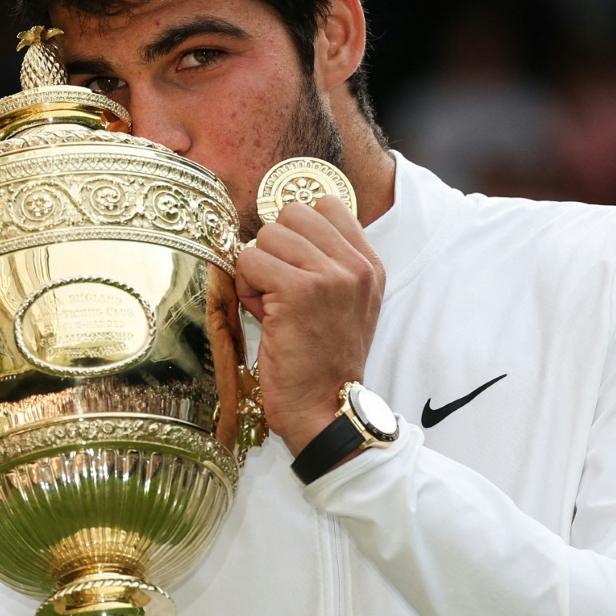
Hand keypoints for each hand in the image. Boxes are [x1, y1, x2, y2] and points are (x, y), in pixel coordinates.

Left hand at [234, 194, 383, 453]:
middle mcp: (355, 266)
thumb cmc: (324, 362)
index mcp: (369, 265)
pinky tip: (262, 314)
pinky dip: (246, 286)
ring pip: (267, 235)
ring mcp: (330, 275)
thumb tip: (279, 229)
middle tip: (279, 288)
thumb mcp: (345, 306)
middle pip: (293, 213)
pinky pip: (249, 259)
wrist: (327, 409)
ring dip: (257, 269)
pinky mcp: (298, 290)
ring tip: (271, 304)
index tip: (295, 267)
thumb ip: (327, 263)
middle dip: (275, 247)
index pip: (327, 205)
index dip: (298, 232)